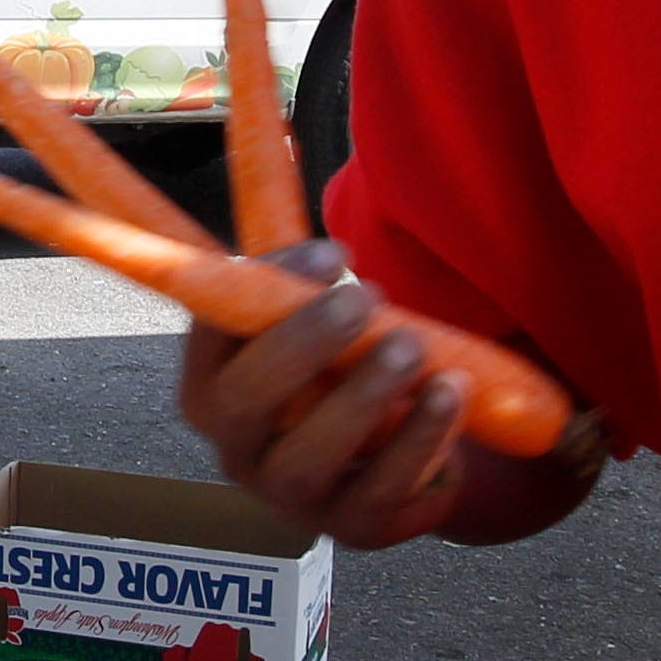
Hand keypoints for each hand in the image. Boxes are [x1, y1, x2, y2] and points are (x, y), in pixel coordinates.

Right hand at [174, 238, 473, 549]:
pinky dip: (418, 448)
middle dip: (305, 347)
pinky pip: (380, 498)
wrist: (393, 455)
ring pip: (312, 457)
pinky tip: (451, 399)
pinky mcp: (352, 531)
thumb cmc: (340, 367)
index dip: (266, 290)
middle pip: (247, 401)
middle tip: (367, 299)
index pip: (213, 332)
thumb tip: (272, 129)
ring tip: (421, 351)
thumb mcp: (313, 317)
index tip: (331, 252)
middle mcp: (235, 448)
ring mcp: (290, 498)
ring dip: (368, 400)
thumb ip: (294, 269)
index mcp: (210, 384)